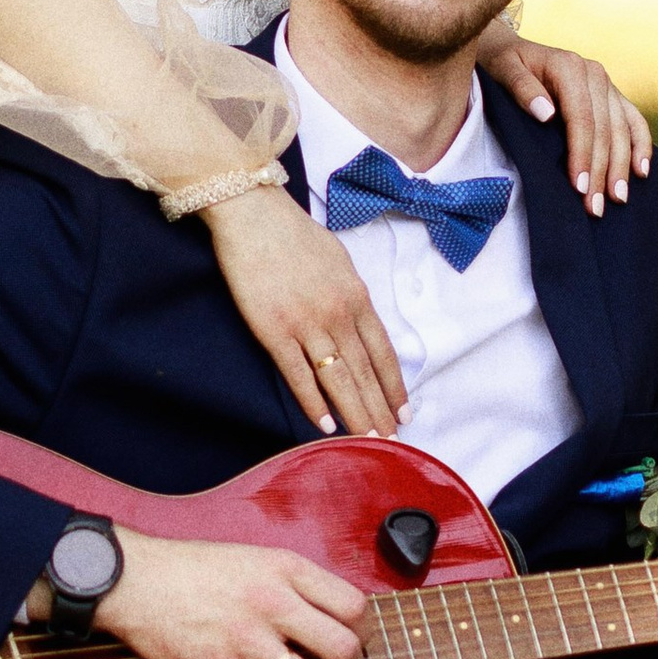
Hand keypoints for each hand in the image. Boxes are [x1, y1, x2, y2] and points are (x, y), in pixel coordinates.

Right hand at [95, 527, 369, 658]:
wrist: (136, 580)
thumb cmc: (196, 570)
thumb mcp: (255, 557)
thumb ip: (296, 583)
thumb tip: (337, 618)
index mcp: (285, 569)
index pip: (354, 606)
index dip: (364, 633)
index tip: (355, 642)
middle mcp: (271, 602)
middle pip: (343, 649)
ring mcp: (244, 639)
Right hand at [200, 182, 405, 438]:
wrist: (253, 216)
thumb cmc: (294, 235)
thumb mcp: (339, 261)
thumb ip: (351, 295)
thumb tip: (360, 323)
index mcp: (356, 297)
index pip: (382, 352)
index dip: (394, 386)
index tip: (404, 411)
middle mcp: (337, 314)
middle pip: (364, 373)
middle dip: (380, 410)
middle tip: (391, 442)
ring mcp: (306, 324)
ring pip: (338, 380)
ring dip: (355, 414)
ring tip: (367, 442)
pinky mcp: (273, 331)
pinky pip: (298, 375)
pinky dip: (313, 403)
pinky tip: (326, 426)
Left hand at [477, 26, 651, 218]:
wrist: (510, 50)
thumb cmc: (501, 63)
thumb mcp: (502, 68)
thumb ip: (521, 88)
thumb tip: (546, 114)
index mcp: (569, 67)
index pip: (581, 118)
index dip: (582, 154)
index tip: (578, 186)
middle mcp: (594, 74)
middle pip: (605, 129)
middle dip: (601, 170)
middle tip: (594, 207)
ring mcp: (606, 84)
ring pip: (623, 129)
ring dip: (622, 166)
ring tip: (618, 199)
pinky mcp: (612, 95)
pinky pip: (633, 121)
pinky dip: (641, 146)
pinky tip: (642, 172)